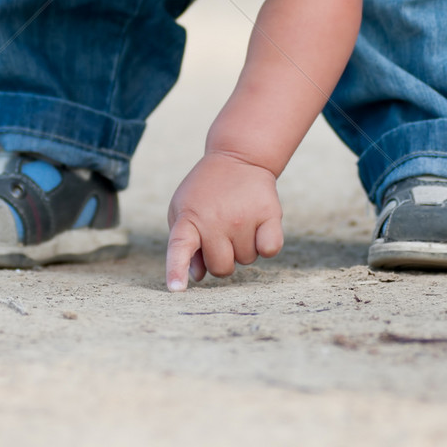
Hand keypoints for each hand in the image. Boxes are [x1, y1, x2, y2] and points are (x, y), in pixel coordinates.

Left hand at [165, 152, 282, 291]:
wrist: (239, 157)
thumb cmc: (207, 191)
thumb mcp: (184, 209)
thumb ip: (185, 244)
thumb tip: (196, 276)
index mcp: (189, 218)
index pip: (179, 248)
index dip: (176, 269)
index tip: (176, 289)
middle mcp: (215, 219)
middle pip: (221, 268)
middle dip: (222, 258)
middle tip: (222, 232)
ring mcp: (243, 217)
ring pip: (246, 261)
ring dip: (242, 248)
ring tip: (238, 220)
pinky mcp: (269, 214)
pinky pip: (270, 250)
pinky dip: (267, 245)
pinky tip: (259, 227)